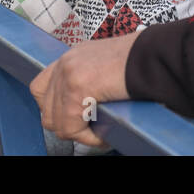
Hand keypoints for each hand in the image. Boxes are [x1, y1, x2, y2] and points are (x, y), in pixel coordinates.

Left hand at [31, 32, 140, 147]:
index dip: (53, 109)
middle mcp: (65, 63)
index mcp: (71, 57)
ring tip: (100, 133)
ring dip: (79, 134)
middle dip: (67, 126)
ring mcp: (68, 74)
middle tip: (90, 129)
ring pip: (57, 123)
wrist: (153, 56)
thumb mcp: (105, 64)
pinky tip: (104, 134)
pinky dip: (88, 138)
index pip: (40, 88)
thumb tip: (84, 108)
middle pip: (46, 109)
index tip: (72, 118)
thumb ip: (89, 79)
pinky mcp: (77, 88)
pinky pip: (72, 128)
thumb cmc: (140, 62)